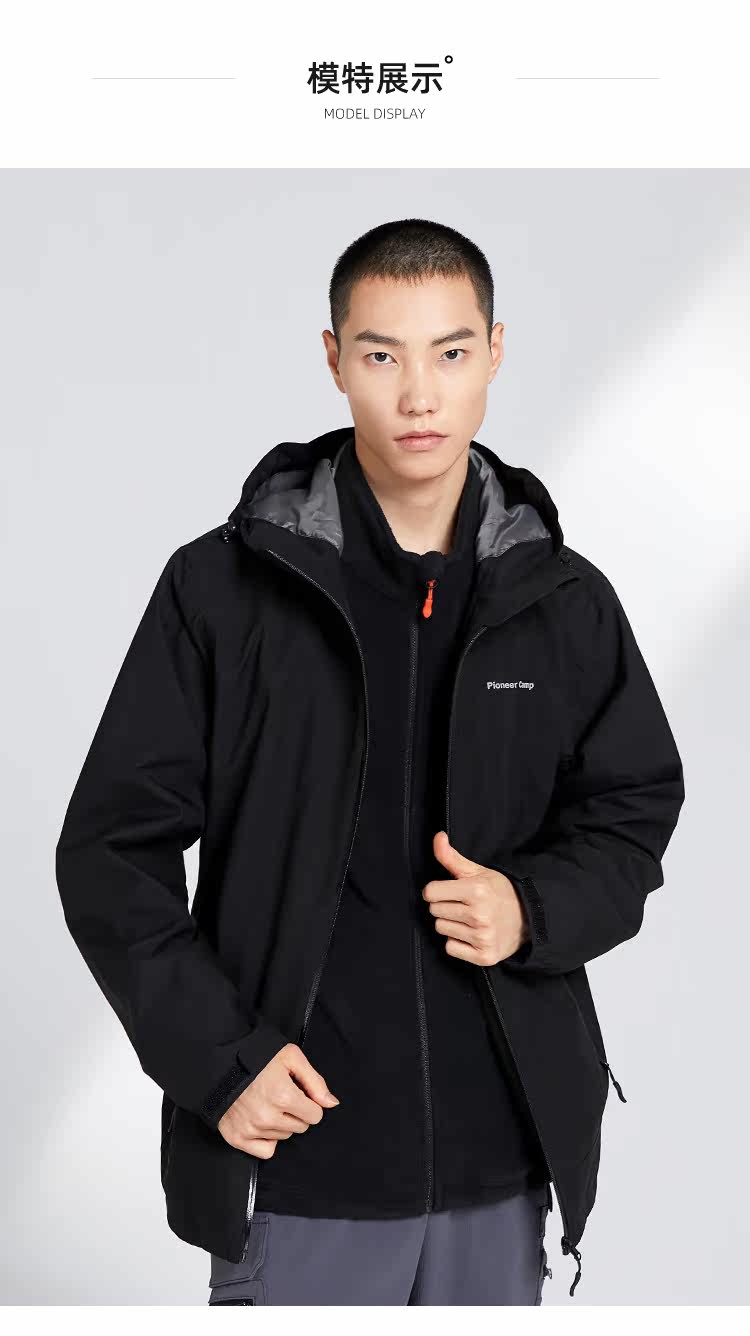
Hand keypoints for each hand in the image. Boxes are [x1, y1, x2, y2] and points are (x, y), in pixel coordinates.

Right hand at [217, 1043, 339, 1157]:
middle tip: (280, 1095)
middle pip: (300, 1127)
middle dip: (296, 1112)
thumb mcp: (290, 1057)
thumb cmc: (256, 1057)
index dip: (309, 1102)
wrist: (219, 1064)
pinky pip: (266, 1151)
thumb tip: (331, 1103)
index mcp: (283, 1096)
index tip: (298, 1093)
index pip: (315, 1115)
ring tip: (267, 1103)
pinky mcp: (237, 1138)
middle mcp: (267, 1116)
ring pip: (284, 1137)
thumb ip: (315, 1081)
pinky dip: (267, 1139)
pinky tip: (261, 1121)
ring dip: (281, 1123)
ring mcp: (251, 1129)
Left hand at [423, 831, 530, 965]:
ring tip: (470, 919)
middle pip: (434, 911)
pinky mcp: (484, 956)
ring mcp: (482, 937)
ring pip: (441, 929)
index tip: (451, 891)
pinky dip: (458, 942)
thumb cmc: (498, 892)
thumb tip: (438, 836)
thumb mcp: (477, 871)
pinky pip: (450, 948)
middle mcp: (479, 915)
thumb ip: (451, 857)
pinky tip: (472, 934)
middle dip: (445, 906)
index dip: (438, 890)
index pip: (430, 893)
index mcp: (477, 890)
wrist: (528, 917)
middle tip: (464, 905)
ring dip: (452, 924)